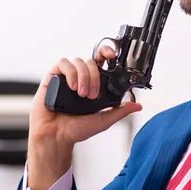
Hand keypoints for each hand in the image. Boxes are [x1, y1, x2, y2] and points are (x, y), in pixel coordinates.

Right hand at [26, 46, 141, 189]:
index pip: (100, 61)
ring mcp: (66, 76)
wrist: (56, 137)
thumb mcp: (104, 120)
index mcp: (92, 83)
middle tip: (92, 95)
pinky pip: (62, 64)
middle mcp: (80, 77)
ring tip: (81, 94)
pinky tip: (72, 86)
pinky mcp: (53, 77)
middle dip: (95, 76)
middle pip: (91, 62)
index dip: (106, 53)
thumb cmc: (76, 129)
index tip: (112, 55)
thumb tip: (137, 106)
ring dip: (83, 75)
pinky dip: (70, 72)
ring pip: (78, 61)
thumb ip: (120, 111)